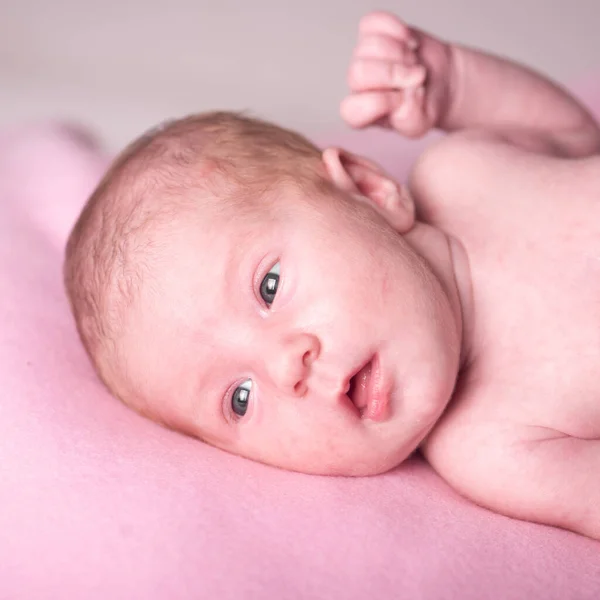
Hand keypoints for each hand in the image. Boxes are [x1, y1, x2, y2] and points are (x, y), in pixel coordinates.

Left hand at [341, 12, 450, 137]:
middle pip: (359, 72)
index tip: (404, 100)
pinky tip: (410, 43)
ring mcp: (363, 57)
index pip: (353, 109)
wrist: (439, 82)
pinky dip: (397, 30)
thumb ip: (411, 119)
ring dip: (401, 53)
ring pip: (371, 46)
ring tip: (414, 62)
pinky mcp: (373, 33)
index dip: (382, 102)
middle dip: (393, 73)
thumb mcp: (421, 124)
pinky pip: (374, 22)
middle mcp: (357, 86)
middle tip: (417, 76)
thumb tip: (407, 98)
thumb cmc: (424, 106)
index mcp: (361, 114)